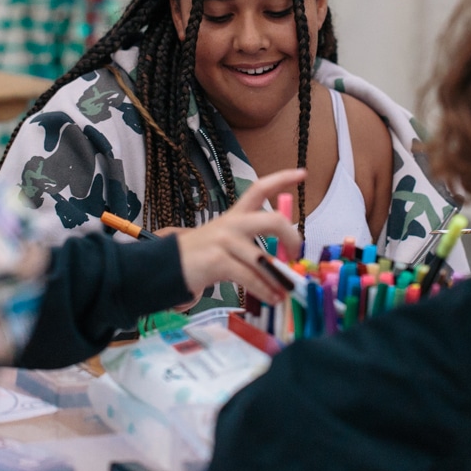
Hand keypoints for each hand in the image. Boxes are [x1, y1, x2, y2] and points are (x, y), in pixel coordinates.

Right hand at [175, 168, 304, 305]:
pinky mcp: (219, 261)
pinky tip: (272, 297)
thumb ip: (252, 242)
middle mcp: (233, 223)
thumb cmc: (204, 254)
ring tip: (288, 289)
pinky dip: (265, 290)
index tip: (302, 173)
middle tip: (296, 254)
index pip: (260, 189)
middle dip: (292, 237)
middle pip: (272, 219)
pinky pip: (250, 278)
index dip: (282, 179)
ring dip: (280, 278)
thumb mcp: (227, 240)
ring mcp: (225, 241)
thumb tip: (285, 258)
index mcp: (236, 214)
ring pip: (264, 258)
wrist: (168, 265)